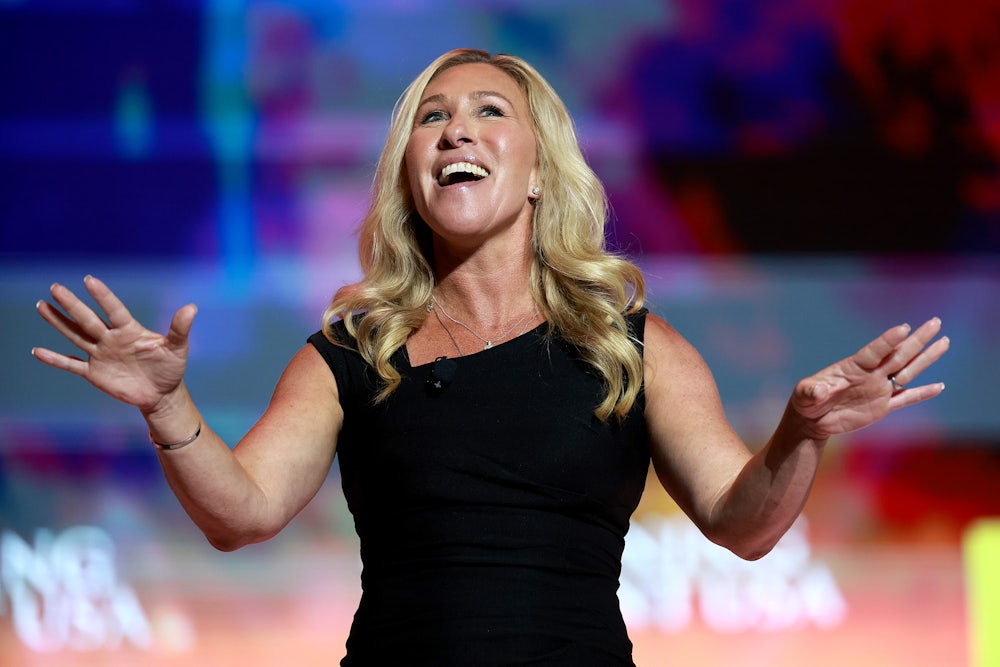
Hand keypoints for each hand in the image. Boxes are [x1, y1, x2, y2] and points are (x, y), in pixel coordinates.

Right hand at [32, 276, 196, 413]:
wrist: (161, 393)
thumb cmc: (170, 367)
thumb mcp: (177, 348)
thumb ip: (180, 328)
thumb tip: (192, 307)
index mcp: (130, 330)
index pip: (114, 310)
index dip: (103, 296)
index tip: (89, 280)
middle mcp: (111, 338)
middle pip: (88, 319)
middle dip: (72, 305)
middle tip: (55, 287)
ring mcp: (100, 354)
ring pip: (75, 335)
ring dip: (58, 322)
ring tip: (42, 305)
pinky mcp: (94, 373)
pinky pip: (71, 364)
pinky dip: (55, 360)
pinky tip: (37, 351)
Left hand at [789, 318, 948, 439]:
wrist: (813, 420)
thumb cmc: (806, 402)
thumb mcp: (804, 395)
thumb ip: (811, 391)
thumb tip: (816, 392)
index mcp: (853, 367)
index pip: (874, 351)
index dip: (887, 340)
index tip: (903, 328)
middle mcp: (870, 374)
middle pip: (898, 355)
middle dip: (917, 340)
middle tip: (935, 322)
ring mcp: (878, 389)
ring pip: (907, 371)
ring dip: (926, 358)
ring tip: (944, 342)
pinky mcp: (882, 407)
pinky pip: (906, 398)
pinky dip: (922, 393)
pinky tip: (939, 387)